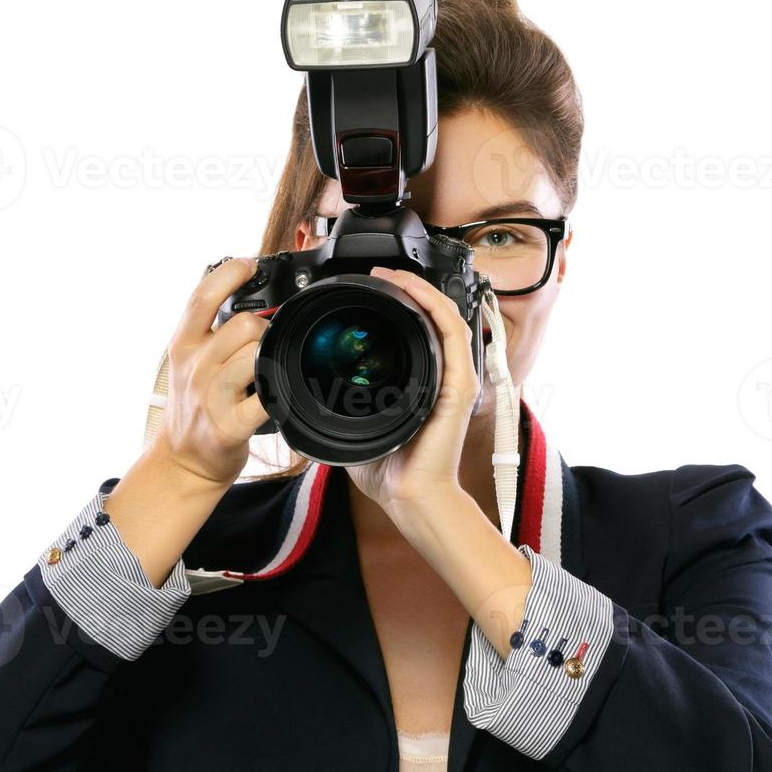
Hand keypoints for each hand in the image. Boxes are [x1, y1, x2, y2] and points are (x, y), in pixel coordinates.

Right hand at [150, 257, 272, 488]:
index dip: (229, 273)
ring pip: (256, 355)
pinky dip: (279, 393)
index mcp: (183, 345)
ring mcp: (212, 395)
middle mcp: (195, 366)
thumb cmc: (195, 406)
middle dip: (264, 327)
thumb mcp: (188, 361)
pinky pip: (266, 397)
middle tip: (266, 342)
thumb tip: (241, 294)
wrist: (183, 460)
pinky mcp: (231, 424)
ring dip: (271, 358)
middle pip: (242, 324)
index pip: (202, 296)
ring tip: (268, 370)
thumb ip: (209, 330)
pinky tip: (279, 393)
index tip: (249, 264)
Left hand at [345, 265, 481, 515]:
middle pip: (436, 315)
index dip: (402, 301)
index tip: (372, 287)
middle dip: (411, 287)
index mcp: (424, 382)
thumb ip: (344, 402)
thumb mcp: (358, 424)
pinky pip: (453, 332)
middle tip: (381, 272)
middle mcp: (444, 375)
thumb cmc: (390, 470)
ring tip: (394, 274)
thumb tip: (312, 387)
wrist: (411, 498)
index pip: (420, 329)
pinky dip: (434, 306)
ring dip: (421, 289)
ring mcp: (455, 378)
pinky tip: (413, 290)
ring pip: (446, 315)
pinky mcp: (460, 385)